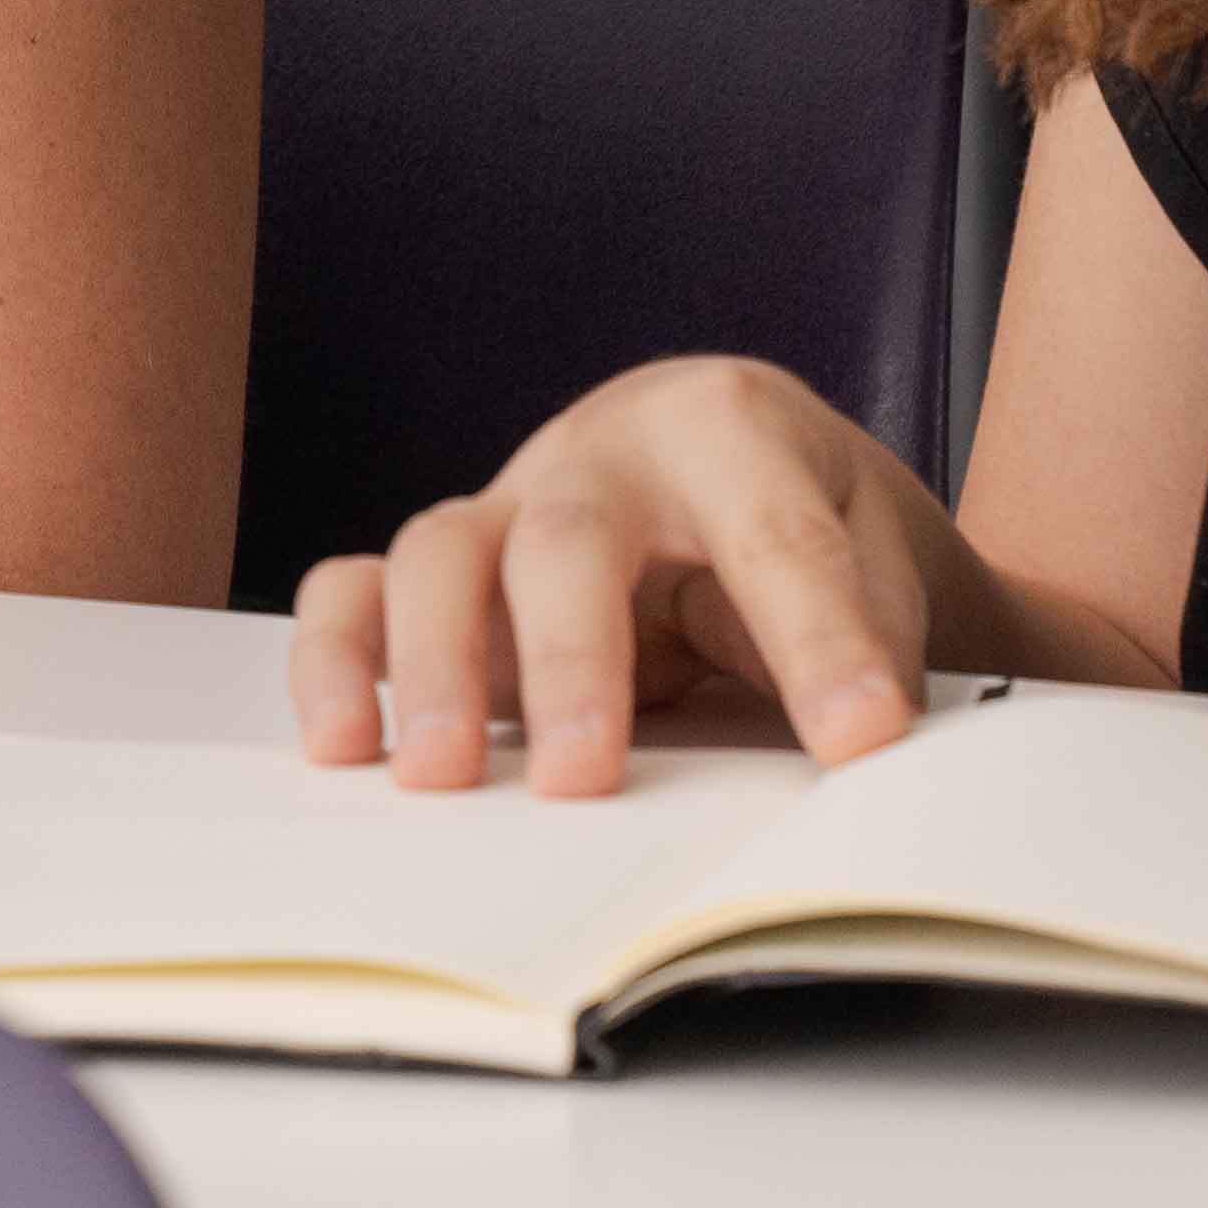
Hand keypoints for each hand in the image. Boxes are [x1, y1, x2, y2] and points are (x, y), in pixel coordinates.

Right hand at [286, 358, 1008, 796]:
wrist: (740, 468)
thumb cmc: (804, 515)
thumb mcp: (872, 554)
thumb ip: (868, 637)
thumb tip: (863, 743)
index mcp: (726, 429)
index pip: (773, 537)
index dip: (820, 642)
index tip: (858, 740)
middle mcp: (600, 455)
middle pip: (570, 539)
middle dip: (577, 660)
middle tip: (585, 779)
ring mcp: (508, 507)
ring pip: (441, 554)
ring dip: (435, 665)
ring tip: (443, 777)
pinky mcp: (449, 570)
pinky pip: (357, 589)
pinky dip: (335, 658)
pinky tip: (345, 744)